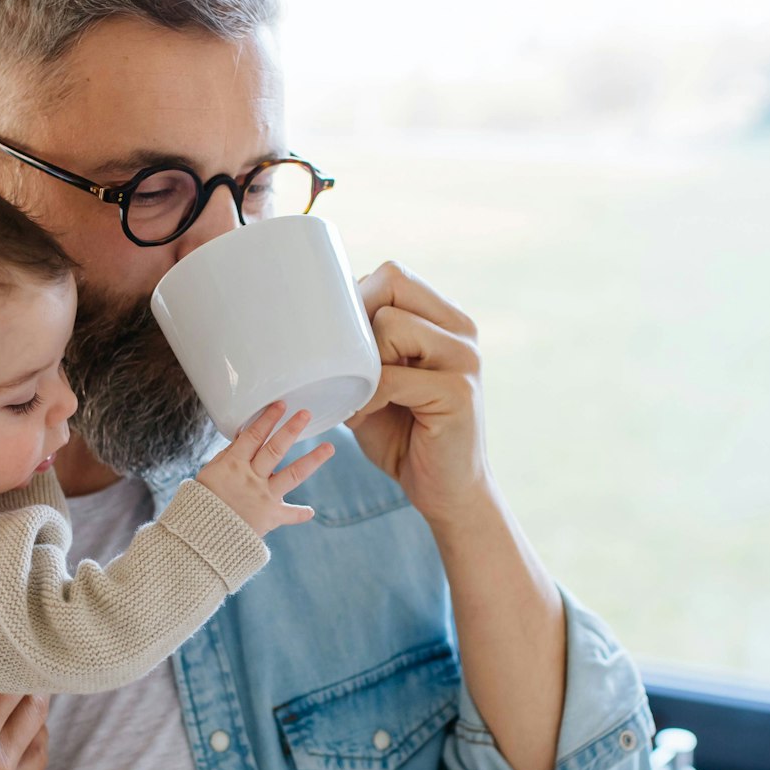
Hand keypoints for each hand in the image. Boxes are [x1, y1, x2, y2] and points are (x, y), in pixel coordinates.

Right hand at [195, 402, 334, 535]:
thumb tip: (241, 435)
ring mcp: (263, 497)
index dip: (266, 419)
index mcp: (233, 465)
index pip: (253, 436)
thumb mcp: (209, 473)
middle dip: (290, 430)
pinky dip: (299, 514)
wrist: (201, 536)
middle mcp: (251, 478)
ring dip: (312, 460)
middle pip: (274, 450)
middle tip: (305, 414)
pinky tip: (310, 512)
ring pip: (292, 475)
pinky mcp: (270, 516)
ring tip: (329, 447)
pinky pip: (289, 515)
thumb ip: (227, 455)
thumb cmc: (202, 501)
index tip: (280, 404)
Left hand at [344, 261, 490, 526]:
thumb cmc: (405, 437)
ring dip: (362, 363)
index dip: (356, 298)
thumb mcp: (377, 384)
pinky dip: (368, 398)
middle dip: (356, 324)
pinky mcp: (458, 392)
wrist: (447, 493)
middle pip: (391, 285)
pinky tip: (367, 416)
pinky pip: (390, 378)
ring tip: (364, 395)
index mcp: (447, 321)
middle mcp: (462, 332)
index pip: (392, 276)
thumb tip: (304, 327)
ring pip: (390, 326)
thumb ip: (360, 351)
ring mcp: (465, 359)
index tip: (341, 340)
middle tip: (352, 368)